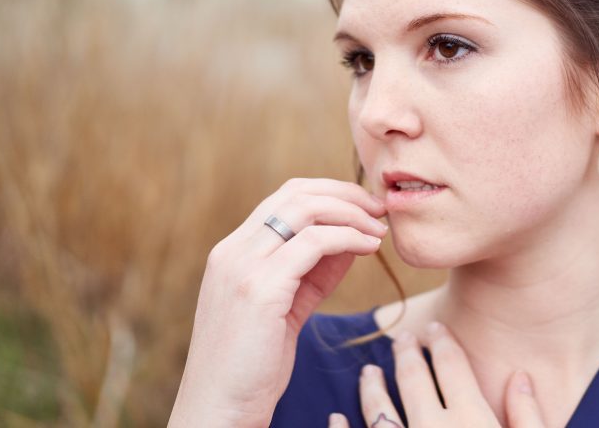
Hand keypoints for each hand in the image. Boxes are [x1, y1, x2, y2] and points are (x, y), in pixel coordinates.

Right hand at [168, 178, 387, 427]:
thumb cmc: (253, 366)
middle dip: (345, 193)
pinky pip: (314, 242)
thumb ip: (313, 271)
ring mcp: (242, 266)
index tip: (365, 207)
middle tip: (379, 209)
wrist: (218, 411)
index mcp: (233, 252)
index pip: (285, 197)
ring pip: (305, 209)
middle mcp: (232, 251)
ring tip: (379, 229)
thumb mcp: (285, 307)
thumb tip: (354, 239)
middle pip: (296, 193)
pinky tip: (369, 248)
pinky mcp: (260, 288)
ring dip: (352, 213)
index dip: (330, 193)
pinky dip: (348, 237)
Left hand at [329, 321, 545, 427]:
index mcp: (474, 419)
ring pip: (380, 411)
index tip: (433, 329)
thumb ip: (529, 418)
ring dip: (373, 387)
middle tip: (402, 338)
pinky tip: (336, 418)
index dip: (441, 342)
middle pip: (414, 379)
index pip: (452, 365)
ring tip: (369, 372)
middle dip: (407, 353)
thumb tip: (521, 378)